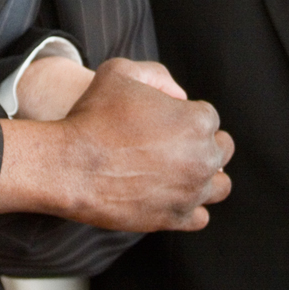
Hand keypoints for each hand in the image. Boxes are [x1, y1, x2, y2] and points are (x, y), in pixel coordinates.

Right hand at [0, 58, 231, 229]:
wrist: (67, 166)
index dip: (186, 119)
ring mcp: (192, 190)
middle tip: (172, 148)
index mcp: (199, 120)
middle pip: (221, 150)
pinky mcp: (176, 218)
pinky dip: (190, 208)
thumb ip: (156, 74)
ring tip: (178, 174)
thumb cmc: (91, 117)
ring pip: (219, 186)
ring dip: (204, 178)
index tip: (163, 125)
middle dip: (202, 146)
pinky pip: (201, 217)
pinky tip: (170, 198)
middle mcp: (204, 156)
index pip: (209, 118)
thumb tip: (179, 96)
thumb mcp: (119, 71)